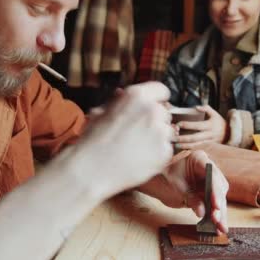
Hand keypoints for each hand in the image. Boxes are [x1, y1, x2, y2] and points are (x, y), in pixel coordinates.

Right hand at [75, 82, 174, 197]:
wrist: (92, 169)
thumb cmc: (93, 141)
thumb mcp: (102, 112)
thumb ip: (118, 102)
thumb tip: (122, 93)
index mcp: (136, 96)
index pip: (161, 90)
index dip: (156, 100)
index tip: (151, 108)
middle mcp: (152, 110)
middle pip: (164, 112)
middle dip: (155, 120)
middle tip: (137, 132)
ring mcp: (160, 132)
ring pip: (167, 131)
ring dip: (157, 137)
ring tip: (136, 147)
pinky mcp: (165, 152)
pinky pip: (167, 149)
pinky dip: (157, 153)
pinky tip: (139, 157)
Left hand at [139, 150, 228, 233]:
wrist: (158, 182)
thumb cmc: (164, 178)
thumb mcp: (175, 188)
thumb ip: (190, 199)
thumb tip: (202, 211)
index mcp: (199, 159)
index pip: (213, 175)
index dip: (216, 191)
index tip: (216, 205)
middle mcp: (208, 169)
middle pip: (219, 188)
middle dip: (219, 206)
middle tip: (217, 220)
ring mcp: (210, 182)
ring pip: (219, 199)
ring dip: (220, 214)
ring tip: (220, 228)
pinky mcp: (209, 193)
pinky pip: (215, 205)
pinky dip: (216, 216)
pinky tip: (218, 227)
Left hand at [174, 105, 227, 148]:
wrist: (229, 134)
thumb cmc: (219, 122)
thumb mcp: (215, 113)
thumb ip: (206, 108)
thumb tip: (196, 107)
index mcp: (209, 126)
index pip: (196, 126)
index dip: (186, 125)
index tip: (178, 124)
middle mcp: (209, 135)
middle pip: (194, 138)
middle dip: (182, 138)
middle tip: (173, 138)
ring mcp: (208, 142)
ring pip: (194, 146)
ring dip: (184, 146)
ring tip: (174, 145)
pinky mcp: (207, 147)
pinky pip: (197, 149)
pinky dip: (188, 149)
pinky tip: (180, 149)